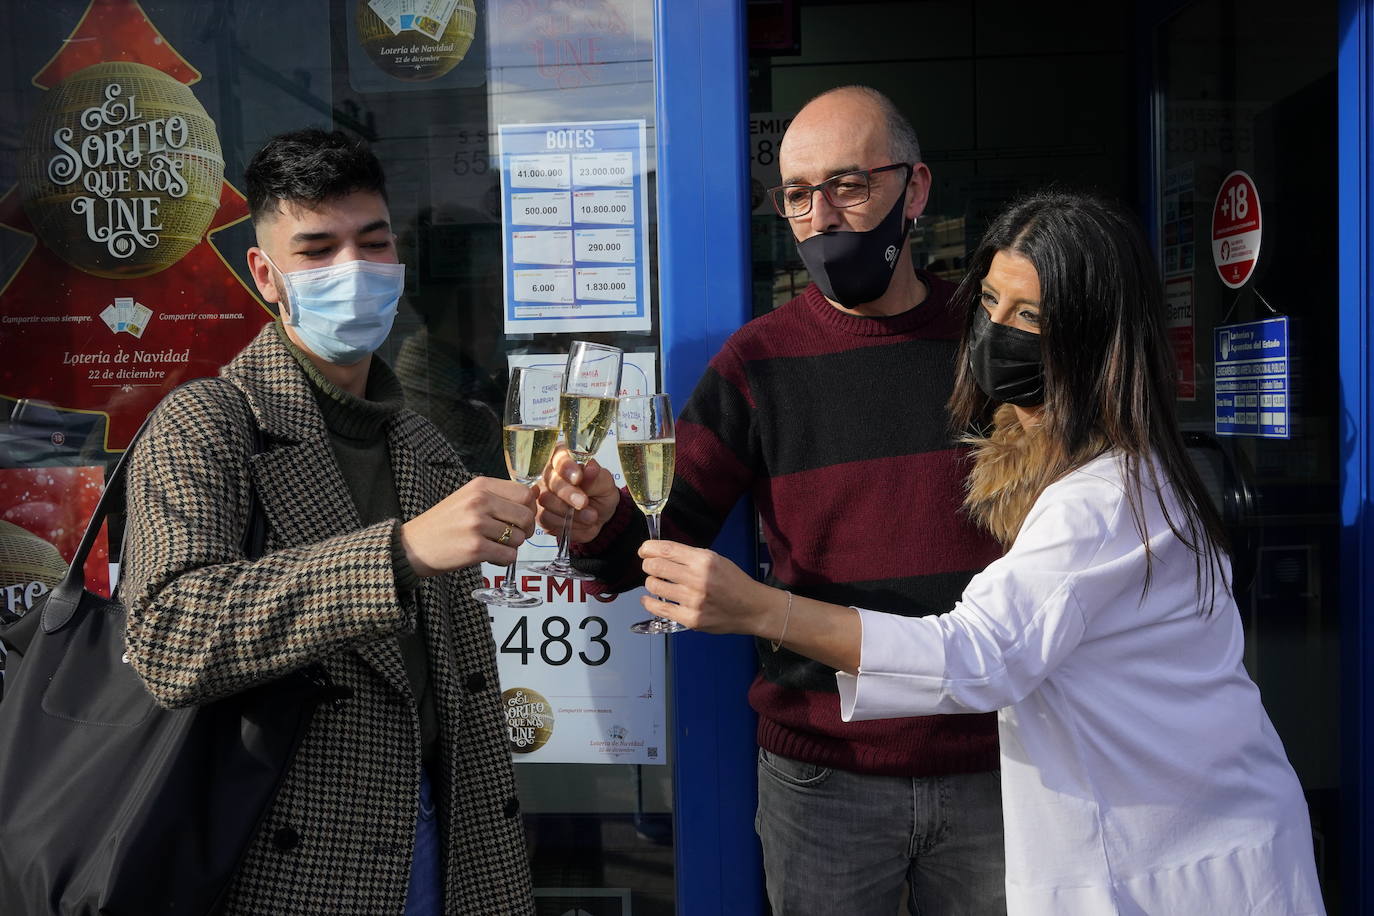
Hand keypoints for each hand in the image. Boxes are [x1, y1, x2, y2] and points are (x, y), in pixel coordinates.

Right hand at [399, 477, 536, 576]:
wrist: (413, 546)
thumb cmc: (443, 523)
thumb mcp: (468, 498)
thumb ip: (499, 496)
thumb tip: (536, 493)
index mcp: (480, 486)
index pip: (525, 493)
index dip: (529, 509)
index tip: (520, 518)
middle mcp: (480, 502)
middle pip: (526, 516)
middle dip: (525, 530)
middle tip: (512, 537)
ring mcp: (477, 525)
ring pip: (519, 539)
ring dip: (511, 547)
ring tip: (493, 546)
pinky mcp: (475, 549)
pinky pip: (509, 556)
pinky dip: (504, 560)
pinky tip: (489, 557)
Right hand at [535, 445, 619, 543]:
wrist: (600, 516)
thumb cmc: (600, 493)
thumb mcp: (605, 483)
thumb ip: (596, 476)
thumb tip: (590, 468)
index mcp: (565, 459)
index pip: (559, 457)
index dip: (566, 467)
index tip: (578, 478)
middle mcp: (549, 474)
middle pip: (550, 480)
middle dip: (568, 493)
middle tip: (583, 502)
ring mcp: (542, 494)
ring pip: (547, 501)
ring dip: (570, 511)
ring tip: (591, 516)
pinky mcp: (540, 514)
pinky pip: (547, 518)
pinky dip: (567, 523)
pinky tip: (581, 523)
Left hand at [636, 540, 775, 635]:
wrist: (752, 608)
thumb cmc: (733, 581)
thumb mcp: (715, 559)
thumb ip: (689, 556)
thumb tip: (660, 553)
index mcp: (704, 560)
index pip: (666, 549)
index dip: (648, 548)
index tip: (644, 551)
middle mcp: (698, 579)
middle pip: (655, 566)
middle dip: (648, 565)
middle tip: (650, 567)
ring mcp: (694, 601)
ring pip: (654, 586)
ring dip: (651, 582)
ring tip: (657, 583)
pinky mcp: (691, 619)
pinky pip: (659, 609)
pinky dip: (649, 602)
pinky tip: (648, 599)